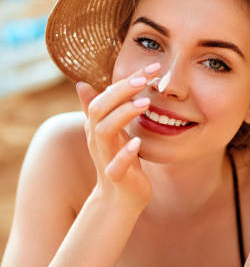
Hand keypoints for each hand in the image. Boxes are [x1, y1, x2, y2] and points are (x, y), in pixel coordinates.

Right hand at [76, 63, 160, 209]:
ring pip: (105, 132)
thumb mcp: (110, 132)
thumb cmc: (118, 160)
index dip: (126, 80)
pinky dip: (125, 153)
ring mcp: (105, 157)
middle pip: (100, 109)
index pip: (106, 96)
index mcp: (97, 125)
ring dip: (123, 115)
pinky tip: (138, 142)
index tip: (152, 67)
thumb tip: (80, 84)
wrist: (120, 199)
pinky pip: (116, 164)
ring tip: (144, 103)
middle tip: (145, 79)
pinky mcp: (115, 176)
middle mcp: (97, 138)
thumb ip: (99, 109)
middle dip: (121, 91)